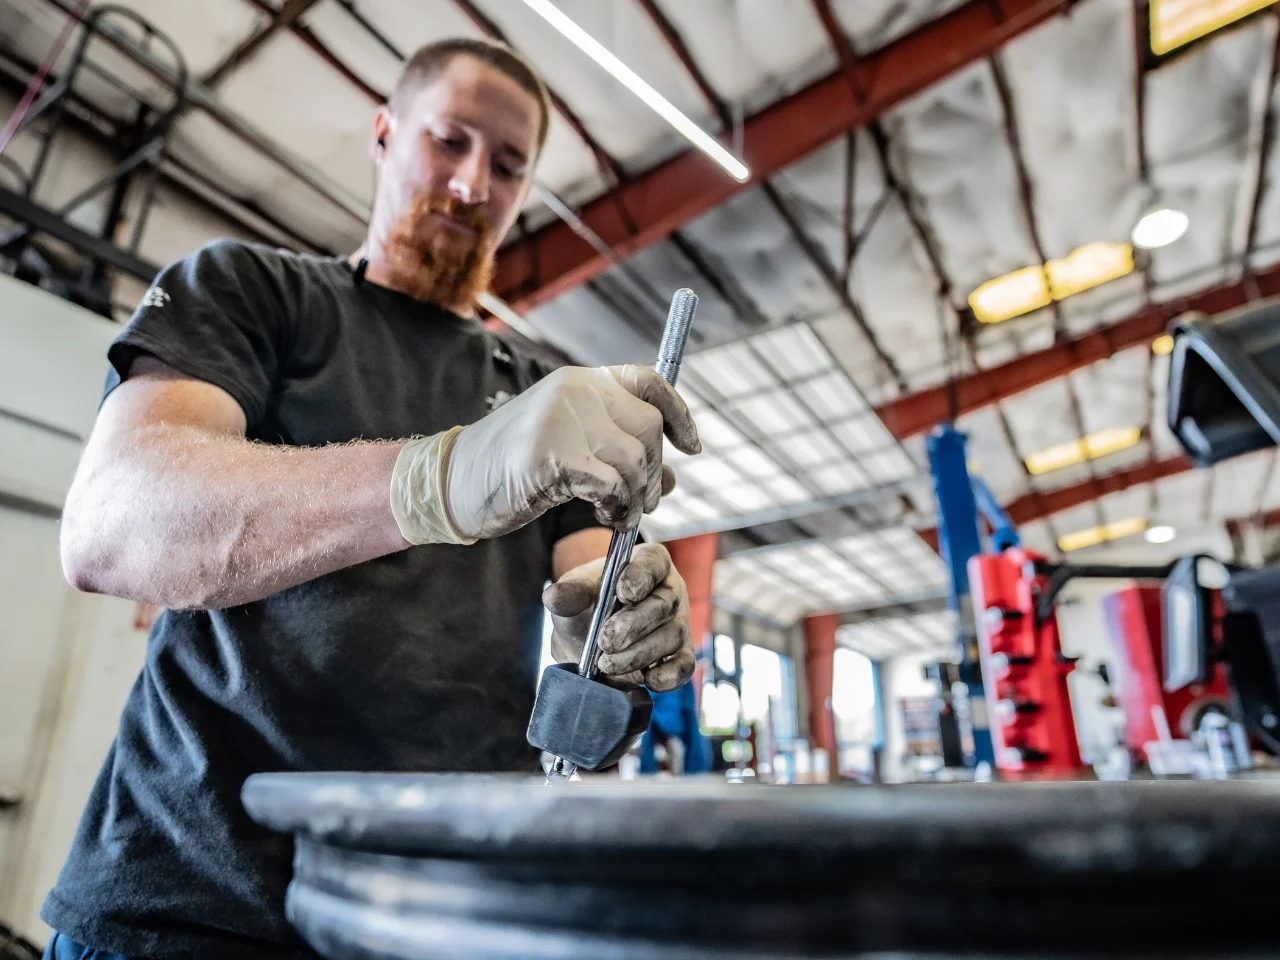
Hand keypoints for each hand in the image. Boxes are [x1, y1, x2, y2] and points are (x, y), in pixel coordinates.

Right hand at [393, 365, 698, 543]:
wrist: (451, 481)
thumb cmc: (511, 469)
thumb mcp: (571, 448)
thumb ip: (617, 450)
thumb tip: (673, 475)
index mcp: (581, 381)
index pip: (649, 381)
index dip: (679, 413)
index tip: (691, 448)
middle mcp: (575, 391)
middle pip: (649, 427)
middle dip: (655, 471)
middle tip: (642, 503)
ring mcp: (561, 419)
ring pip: (634, 459)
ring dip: (635, 496)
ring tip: (618, 514)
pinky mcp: (550, 454)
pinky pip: (610, 482)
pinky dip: (616, 505)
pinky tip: (604, 515)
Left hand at [542, 542, 694, 691]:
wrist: (591, 640)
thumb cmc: (589, 606)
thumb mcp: (574, 595)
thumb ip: (568, 594)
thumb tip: (554, 596)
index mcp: (648, 563)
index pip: (654, 562)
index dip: (641, 577)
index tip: (623, 593)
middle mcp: (669, 591)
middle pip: (664, 604)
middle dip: (634, 625)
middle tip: (605, 641)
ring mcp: (678, 623)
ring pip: (672, 637)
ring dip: (639, 654)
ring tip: (607, 664)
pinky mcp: (680, 655)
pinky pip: (684, 666)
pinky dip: (668, 677)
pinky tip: (648, 681)